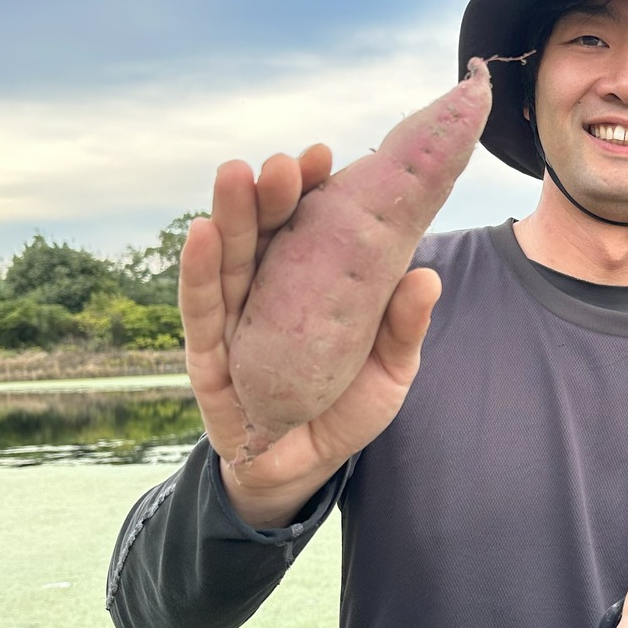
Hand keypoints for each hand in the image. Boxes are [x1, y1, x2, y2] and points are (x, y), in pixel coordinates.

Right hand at [179, 146, 441, 527]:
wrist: (304, 470)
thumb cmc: (347, 407)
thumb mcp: (390, 371)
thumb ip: (404, 329)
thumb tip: (428, 277)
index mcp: (314, 280)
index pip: (313, 225)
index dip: (317, 190)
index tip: (328, 156)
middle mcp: (271, 287)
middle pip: (269, 231)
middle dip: (274, 194)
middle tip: (286, 165)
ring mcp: (236, 317)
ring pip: (231, 258)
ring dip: (233, 215)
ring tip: (237, 175)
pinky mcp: (208, 353)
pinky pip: (202, 308)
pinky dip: (199, 269)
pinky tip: (201, 231)